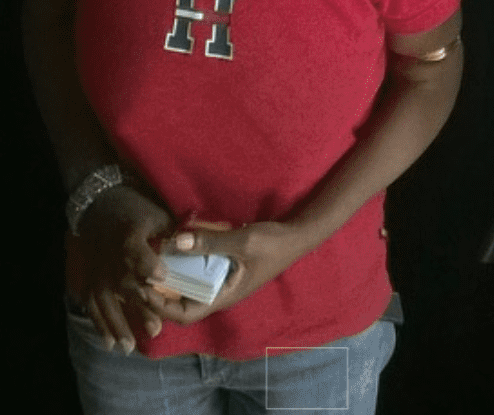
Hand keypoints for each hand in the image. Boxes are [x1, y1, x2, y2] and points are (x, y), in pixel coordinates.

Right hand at [70, 186, 173, 351]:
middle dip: (139, 306)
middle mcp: (110, 256)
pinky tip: (110, 344)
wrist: (101, 207)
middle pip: (124, 283)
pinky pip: (93, 305)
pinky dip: (101, 324)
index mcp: (130, 236)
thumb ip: (173, 235)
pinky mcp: (90, 280)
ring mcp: (97, 270)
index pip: (136, 251)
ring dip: (118, 324)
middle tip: (155, 329)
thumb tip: (195, 250)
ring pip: (107, 301)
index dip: (147, 263)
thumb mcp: (157, 215)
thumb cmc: (138, 211)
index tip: (161, 276)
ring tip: (131, 346)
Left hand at [156, 218, 312, 325]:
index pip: (184, 314)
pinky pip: (199, 269)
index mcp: (223, 296)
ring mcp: (222, 278)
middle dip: (161, 289)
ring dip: (172, 273)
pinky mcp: (225, 265)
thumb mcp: (242, 242)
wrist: (297, 235)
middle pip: (182, 300)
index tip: (143, 287)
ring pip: (189, 284)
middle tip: (141, 272)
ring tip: (154, 257)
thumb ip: (210, 241)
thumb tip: (175, 241)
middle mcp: (219, 291)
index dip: (160, 305)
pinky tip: (178, 243)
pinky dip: (186, 260)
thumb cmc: (272, 244)